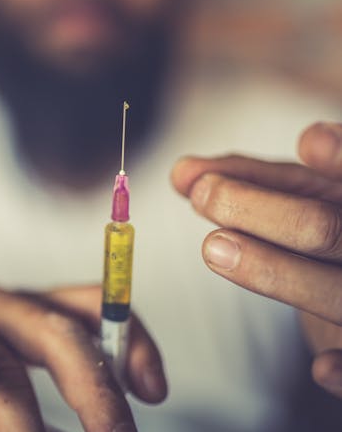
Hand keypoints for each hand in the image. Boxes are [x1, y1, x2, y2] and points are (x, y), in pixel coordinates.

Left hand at [171, 121, 341, 397]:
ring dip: (272, 270)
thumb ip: (244, 179)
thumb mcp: (294, 194)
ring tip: (213, 247)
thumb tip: (182, 173)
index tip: (308, 139)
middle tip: (205, 195)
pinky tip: (317, 368)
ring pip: (335, 290)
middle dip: (263, 210)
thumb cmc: (319, 229)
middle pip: (325, 228)